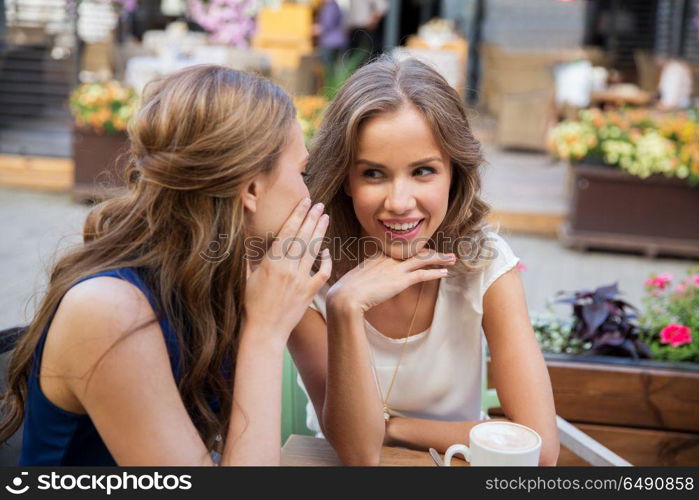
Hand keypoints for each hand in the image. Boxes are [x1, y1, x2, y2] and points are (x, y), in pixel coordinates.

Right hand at [244, 198, 331, 342]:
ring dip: (320, 232)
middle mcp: (288, 268)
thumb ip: (248, 256)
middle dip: (311, 218)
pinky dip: (326, 260)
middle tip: (318, 204)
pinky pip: (322, 272)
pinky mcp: (309, 292)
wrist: (264, 331)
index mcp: (271, 262)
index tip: (304, 202)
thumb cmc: (250, 305)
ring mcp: (301, 280)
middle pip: (303, 237)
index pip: (288, 232)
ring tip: (324, 217)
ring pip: (314, 251)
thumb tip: (245, 238)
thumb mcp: (245, 277)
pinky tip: (327, 251)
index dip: (297, 215)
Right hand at [326, 248, 455, 313]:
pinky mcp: (400, 280)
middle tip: (444, 253)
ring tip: (452, 258)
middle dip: (431, 252)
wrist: (346, 296)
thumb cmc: (347, 291)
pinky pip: (422, 274)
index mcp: (378, 256)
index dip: (416, 251)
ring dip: (440, 258)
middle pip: (415, 251)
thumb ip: (366, 277)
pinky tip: (445, 272)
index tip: (424, 252)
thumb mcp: (356, 278)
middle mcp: (389, 258)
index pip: (402, 250)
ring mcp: (395, 268)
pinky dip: (435, 272)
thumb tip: (366, 283)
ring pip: (423, 259)